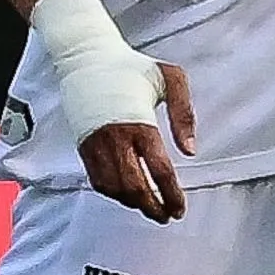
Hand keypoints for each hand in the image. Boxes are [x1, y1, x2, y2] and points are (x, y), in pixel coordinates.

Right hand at [78, 62, 197, 221]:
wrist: (87, 58)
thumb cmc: (132, 67)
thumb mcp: (170, 78)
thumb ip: (184, 114)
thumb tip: (190, 151)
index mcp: (140, 123)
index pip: (159, 170)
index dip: (171, 194)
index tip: (180, 208)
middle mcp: (116, 139)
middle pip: (135, 188)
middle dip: (153, 207)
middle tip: (167, 216)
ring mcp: (97, 145)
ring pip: (115, 189)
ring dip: (134, 204)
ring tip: (151, 208)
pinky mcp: (84, 147)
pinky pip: (99, 181)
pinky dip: (115, 194)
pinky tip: (128, 195)